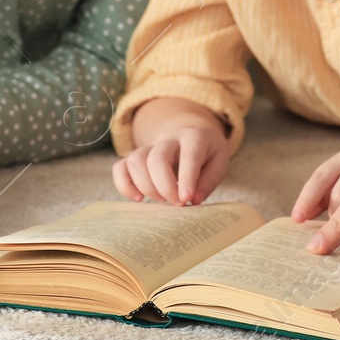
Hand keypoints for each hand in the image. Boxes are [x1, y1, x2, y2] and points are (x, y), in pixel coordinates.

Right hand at [113, 97, 230, 206]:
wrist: (192, 135)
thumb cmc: (208, 153)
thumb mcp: (219, 162)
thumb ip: (208, 181)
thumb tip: (193, 200)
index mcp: (194, 137)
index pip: (188, 155)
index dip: (186, 178)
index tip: (185, 199)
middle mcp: (169, 138)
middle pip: (157, 157)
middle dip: (164, 186)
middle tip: (177, 204)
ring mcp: (150, 146)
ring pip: (136, 160)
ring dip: (146, 186)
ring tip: (161, 200)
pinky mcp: (136, 157)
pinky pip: (120, 167)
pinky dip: (124, 185)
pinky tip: (138, 199)